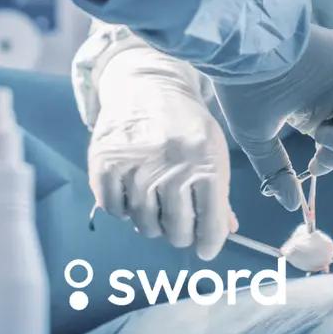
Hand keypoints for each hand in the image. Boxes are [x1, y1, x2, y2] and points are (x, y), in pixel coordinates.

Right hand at [88, 47, 234, 259]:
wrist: (147, 86)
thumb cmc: (185, 123)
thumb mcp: (212, 151)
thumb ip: (220, 194)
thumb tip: (227, 230)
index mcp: (205, 164)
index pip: (210, 225)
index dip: (209, 244)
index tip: (205, 248)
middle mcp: (171, 167)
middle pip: (176, 232)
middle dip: (180, 232)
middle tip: (177, 217)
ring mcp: (136, 167)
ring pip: (145, 226)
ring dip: (151, 219)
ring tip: (154, 197)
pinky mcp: (105, 165)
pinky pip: (114, 210)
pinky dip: (122, 207)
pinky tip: (130, 188)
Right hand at [211, 24, 332, 211]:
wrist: (246, 51)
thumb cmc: (244, 90)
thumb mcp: (258, 138)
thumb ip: (276, 170)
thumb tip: (290, 205)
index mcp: (311, 108)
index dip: (331, 160)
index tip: (315, 169)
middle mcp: (332, 94)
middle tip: (321, 162)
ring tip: (325, 140)